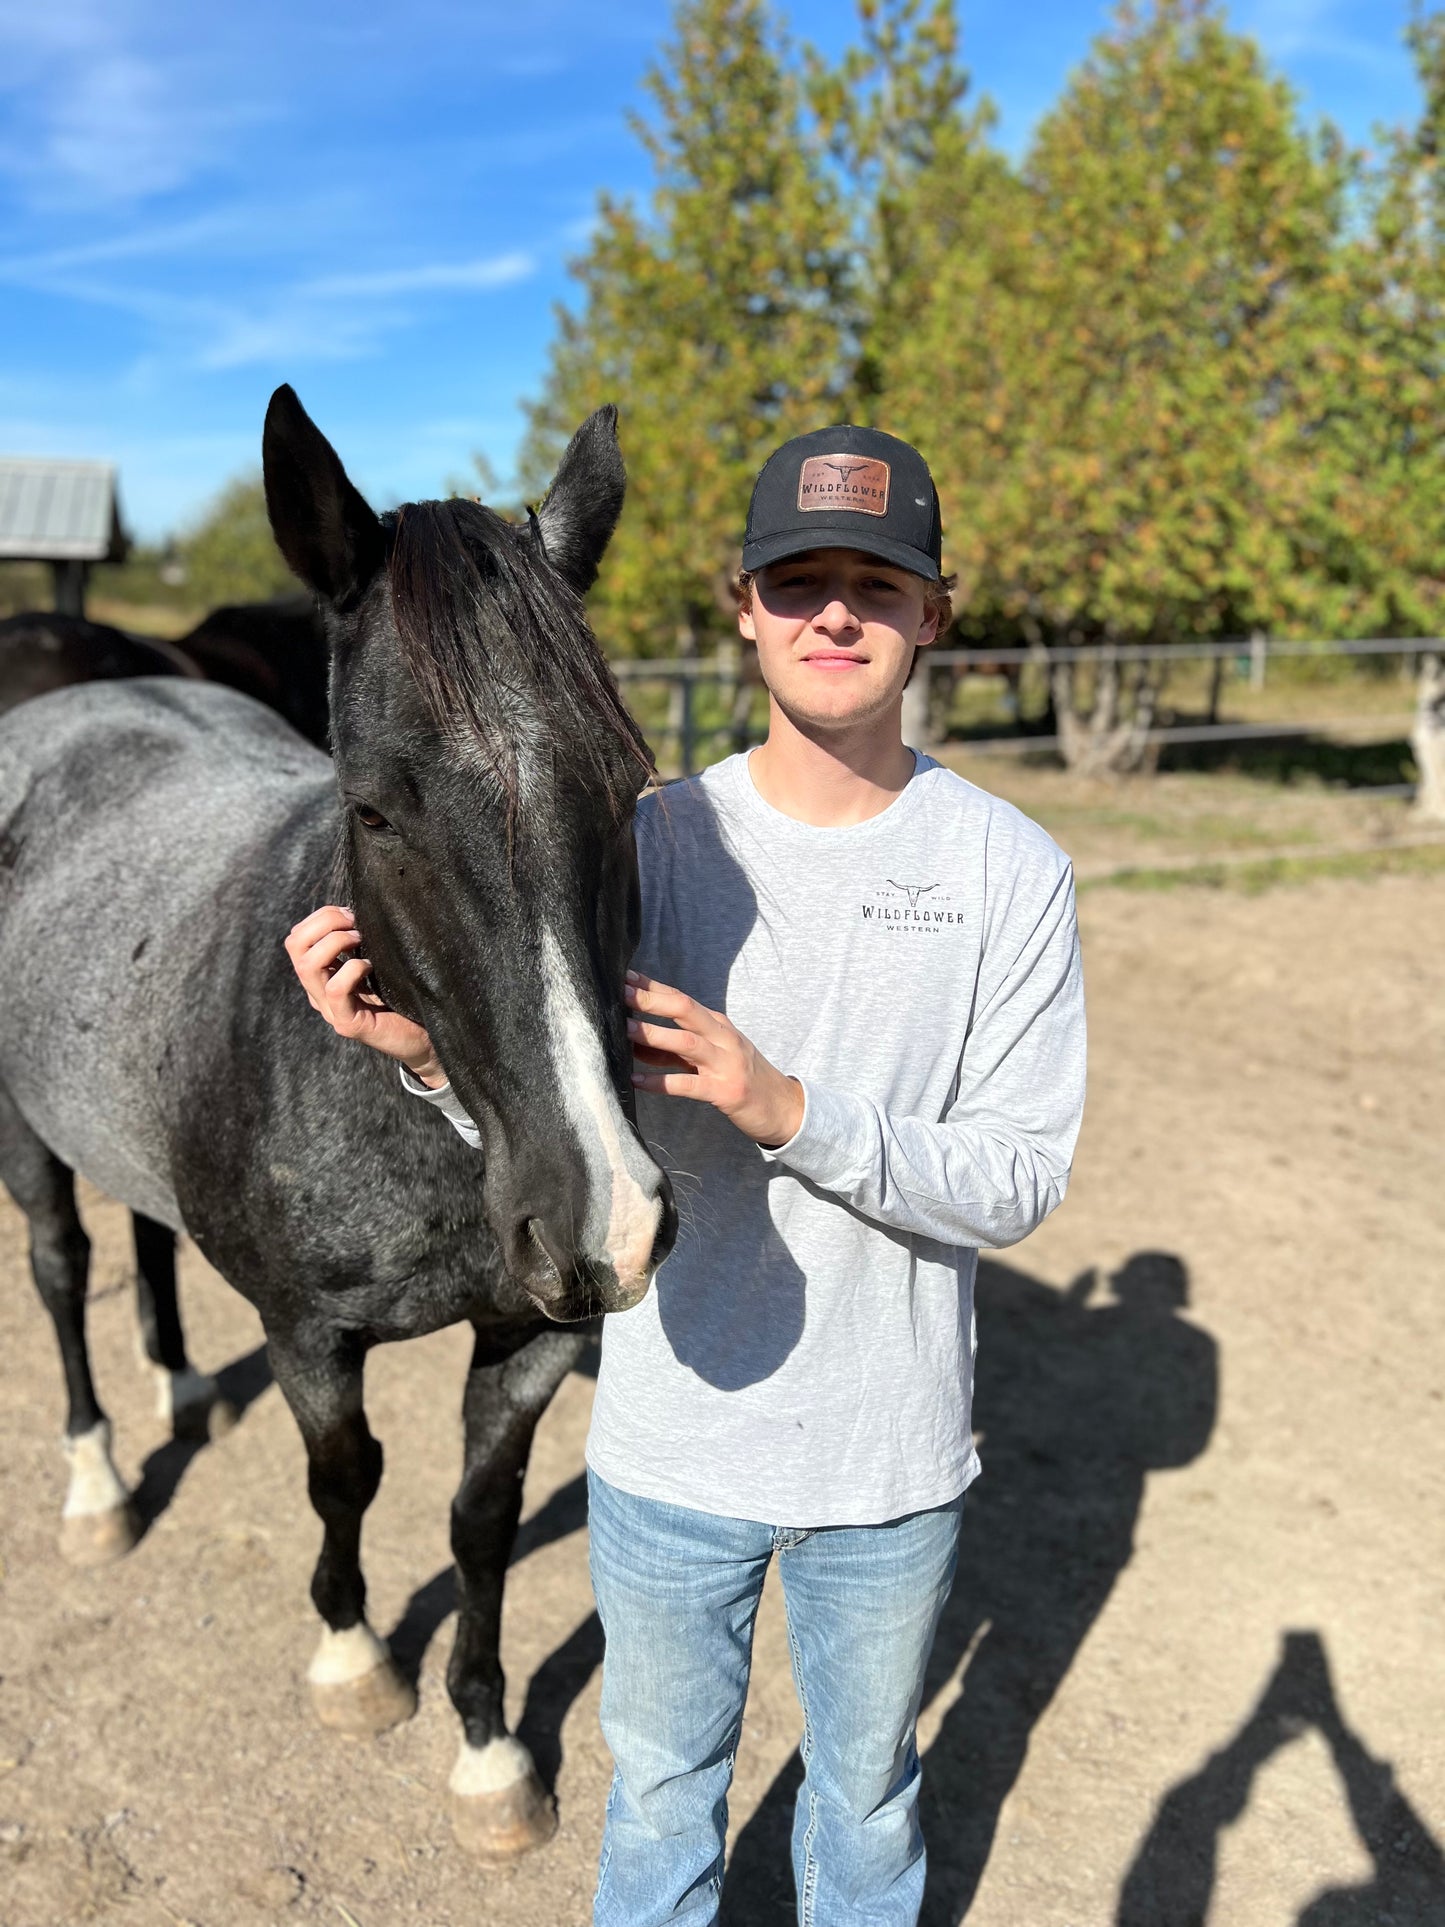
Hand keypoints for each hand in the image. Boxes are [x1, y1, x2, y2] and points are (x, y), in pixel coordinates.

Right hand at [284, 905, 444, 1084]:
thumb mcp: (378, 960)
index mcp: (322, 974)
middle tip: (357, 925)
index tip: (354, 915)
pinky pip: (336, 989)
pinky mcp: (348, 1024)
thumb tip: (360, 908)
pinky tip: (371, 967)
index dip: (323, 916)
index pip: (298, 936)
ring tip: (362, 942)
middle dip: (325, 922)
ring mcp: (330, 1009)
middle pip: (294, 944)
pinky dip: (352, 970)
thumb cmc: (405, 995)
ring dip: (336, 942)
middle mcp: (319, 991)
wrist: (426, 1038)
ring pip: (307, 965)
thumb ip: (362, 941)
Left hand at [626, 970, 803, 1147]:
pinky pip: (688, 1084)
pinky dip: (661, 1081)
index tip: (625, 977)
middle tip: (620, 993)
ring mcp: (726, 1064)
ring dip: (655, 1034)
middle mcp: (723, 1038)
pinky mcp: (726, 1091)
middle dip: (651, 1000)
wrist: (785, 1108)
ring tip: (625, 1030)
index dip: (653, 987)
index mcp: (718, 1025)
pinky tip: (637, 1080)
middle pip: (684, 1010)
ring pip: (687, 1042)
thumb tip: (634, 1042)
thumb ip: (674, 1050)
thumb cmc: (742, 1078)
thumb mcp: (711, 1057)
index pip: (681, 999)